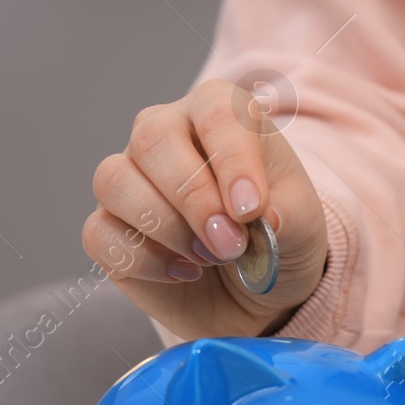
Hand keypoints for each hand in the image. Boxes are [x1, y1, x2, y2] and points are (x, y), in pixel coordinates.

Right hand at [82, 79, 327, 338]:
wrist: (258, 293)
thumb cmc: (280, 240)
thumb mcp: (303, 226)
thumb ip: (287, 214)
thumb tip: (254, 216)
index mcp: (220, 113)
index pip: (215, 111)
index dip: (231, 159)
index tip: (250, 211)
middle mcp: (167, 133)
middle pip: (152, 139)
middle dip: (194, 199)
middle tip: (231, 244)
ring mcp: (130, 178)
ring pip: (115, 181)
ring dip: (166, 228)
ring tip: (211, 258)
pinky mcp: (108, 226)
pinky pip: (100, 233)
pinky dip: (144, 261)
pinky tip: (184, 274)